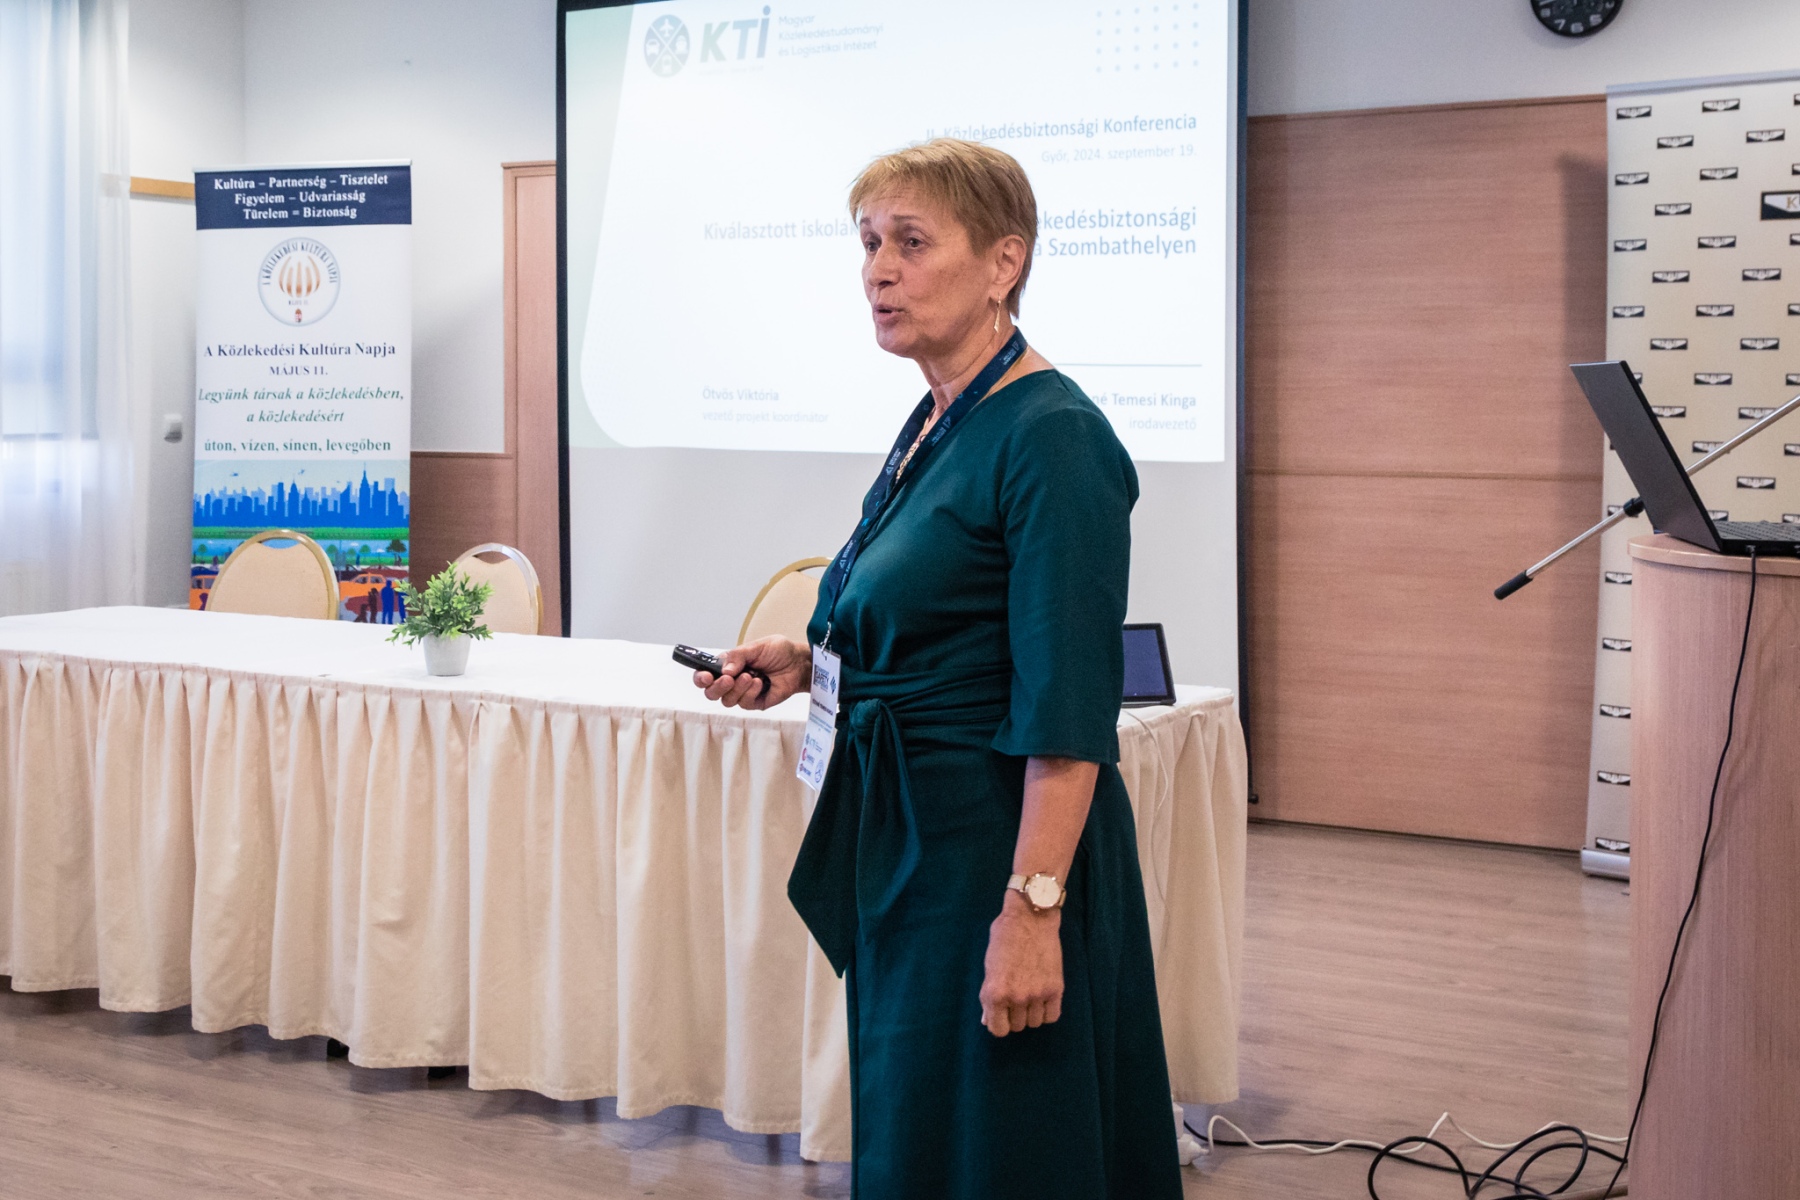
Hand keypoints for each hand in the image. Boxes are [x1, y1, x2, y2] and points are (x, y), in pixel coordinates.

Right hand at [693, 635, 810, 710]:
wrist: (799, 664)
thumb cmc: (779, 652)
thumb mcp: (756, 647)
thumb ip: (737, 656)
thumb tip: (723, 670)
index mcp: (727, 665)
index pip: (705, 675)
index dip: (701, 678)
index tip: (706, 676)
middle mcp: (731, 680)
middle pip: (711, 692)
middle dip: (717, 687)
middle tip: (728, 679)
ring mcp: (742, 693)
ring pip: (726, 700)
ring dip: (737, 688)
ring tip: (751, 676)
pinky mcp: (754, 703)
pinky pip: (744, 703)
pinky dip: (750, 692)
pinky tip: (760, 683)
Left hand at [978, 890, 1062, 1036]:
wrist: (1031, 918)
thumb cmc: (1004, 937)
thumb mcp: (989, 966)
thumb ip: (988, 995)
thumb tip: (988, 1020)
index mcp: (994, 993)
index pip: (998, 1030)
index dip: (999, 1023)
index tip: (1002, 1014)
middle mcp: (1015, 998)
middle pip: (1016, 1027)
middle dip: (1014, 1015)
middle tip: (1016, 997)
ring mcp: (1036, 995)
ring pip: (1034, 1023)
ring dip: (1031, 1013)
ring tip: (1030, 994)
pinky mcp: (1055, 989)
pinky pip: (1052, 1016)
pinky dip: (1047, 1012)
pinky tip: (1043, 999)